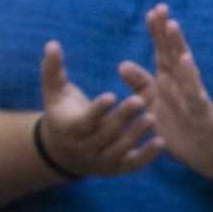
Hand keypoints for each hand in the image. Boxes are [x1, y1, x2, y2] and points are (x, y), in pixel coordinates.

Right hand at [38, 40, 157, 178]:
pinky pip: (132, 165)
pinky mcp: (115, 169)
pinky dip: (146, 156)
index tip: (111, 95)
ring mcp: (100, 161)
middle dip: (122, 117)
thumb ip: (53, 69)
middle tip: (140, 100)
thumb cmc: (61, 113)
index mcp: (68, 128)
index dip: (97, 110)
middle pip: (105, 133)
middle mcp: (83, 148)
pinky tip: (160, 142)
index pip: (84, 120)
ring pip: (120, 148)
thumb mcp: (55, 93)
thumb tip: (52, 43)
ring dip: (136, 134)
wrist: (61, 152)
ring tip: (151, 117)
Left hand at [116, 6, 212, 184]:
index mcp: (169, 82)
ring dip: (178, 46)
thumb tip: (122, 64)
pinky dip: (190, 79)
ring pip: (184, 68)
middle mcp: (182, 84)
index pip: (162, 52)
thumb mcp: (154, 105)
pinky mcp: (201, 113)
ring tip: (172, 26)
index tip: (151, 10)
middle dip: (166, 31)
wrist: (211, 154)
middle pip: (172, 53)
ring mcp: (193, 96)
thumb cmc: (182, 128)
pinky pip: (195, 94)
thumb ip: (141, 85)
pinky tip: (186, 62)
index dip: (157, 33)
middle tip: (160, 8)